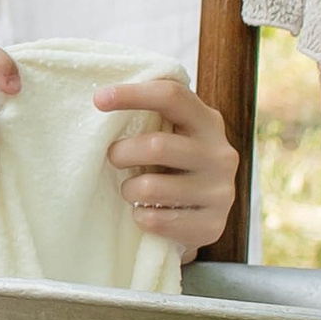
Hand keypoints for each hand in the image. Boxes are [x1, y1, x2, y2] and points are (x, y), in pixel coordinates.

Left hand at [99, 72, 236, 256]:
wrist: (200, 215)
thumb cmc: (173, 165)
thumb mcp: (172, 133)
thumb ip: (152, 116)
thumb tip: (102, 98)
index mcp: (208, 122)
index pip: (172, 96)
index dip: (133, 94)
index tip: (98, 99)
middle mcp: (221, 154)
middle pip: (156, 146)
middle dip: (122, 153)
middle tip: (114, 158)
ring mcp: (221, 192)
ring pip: (151, 188)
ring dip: (129, 190)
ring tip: (132, 190)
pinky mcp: (212, 225)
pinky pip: (156, 221)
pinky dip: (141, 217)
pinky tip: (147, 213)